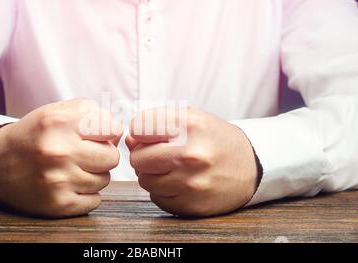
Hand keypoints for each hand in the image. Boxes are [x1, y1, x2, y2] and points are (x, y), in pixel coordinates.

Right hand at [0, 99, 122, 217]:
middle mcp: (58, 151)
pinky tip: (70, 184)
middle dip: (103, 154)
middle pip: (112, 157)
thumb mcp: (57, 111)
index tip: (97, 134)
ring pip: (105, 179)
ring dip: (94, 174)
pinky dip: (87, 194)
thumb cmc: (35, 135)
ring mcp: (58, 180)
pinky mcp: (57, 203)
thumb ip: (92, 112)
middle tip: (86, 153)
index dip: (108, 132)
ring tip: (73, 168)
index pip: (113, 128)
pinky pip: (95, 200)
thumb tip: (120, 132)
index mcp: (59, 122)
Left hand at [126, 107, 258, 216]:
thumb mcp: (192, 117)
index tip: (150, 134)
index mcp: (190, 126)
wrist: (252, 167)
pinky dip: (163, 190)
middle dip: (143, 155)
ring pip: (144, 180)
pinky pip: (157, 198)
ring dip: (152, 174)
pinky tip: (180, 182)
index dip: (140, 131)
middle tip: (159, 154)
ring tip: (171, 167)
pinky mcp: (191, 205)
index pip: (139, 127)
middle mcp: (191, 155)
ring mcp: (191, 183)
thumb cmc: (215, 139)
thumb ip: (157, 121)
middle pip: (137, 158)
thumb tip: (129, 139)